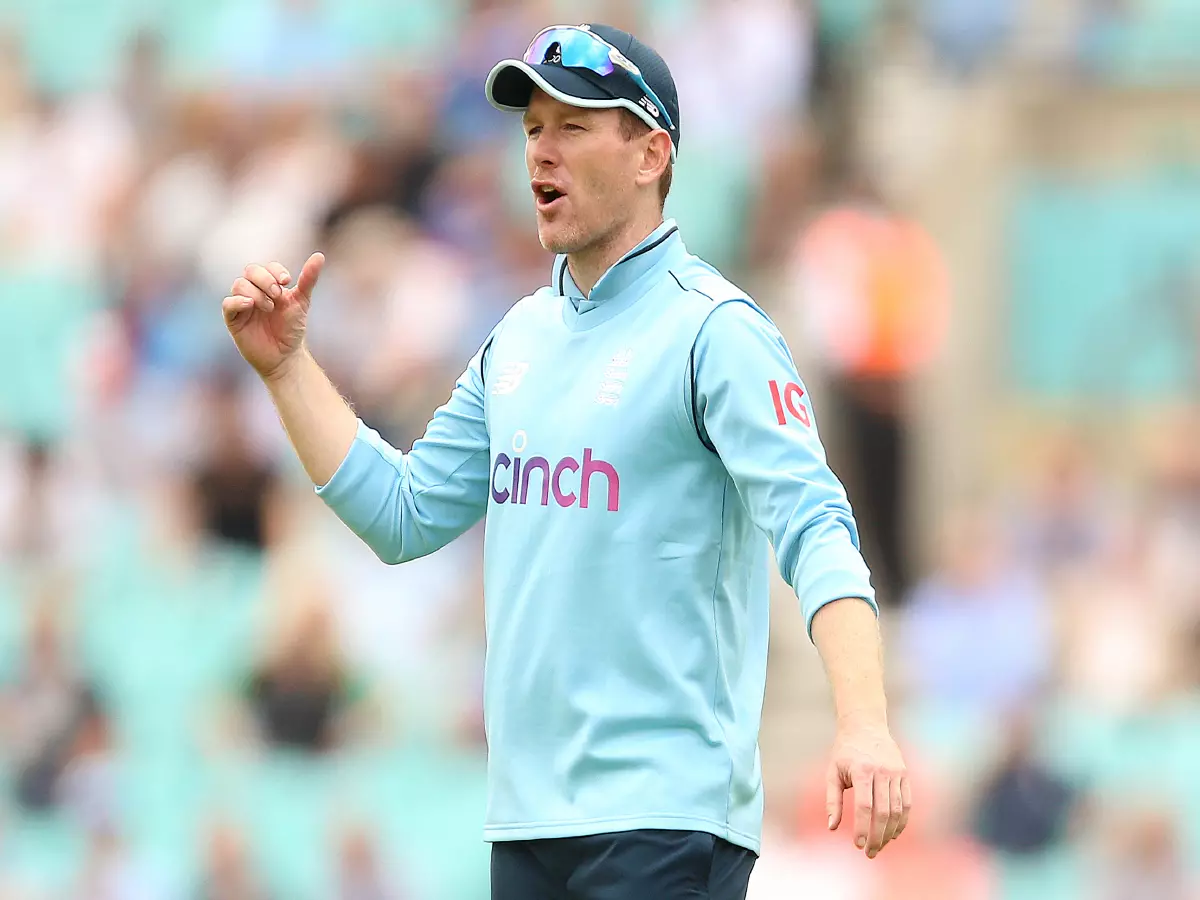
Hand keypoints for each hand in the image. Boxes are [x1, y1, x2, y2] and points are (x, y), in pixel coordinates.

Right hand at [223, 252, 324, 379]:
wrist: (286, 356)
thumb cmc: (292, 328)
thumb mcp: (302, 302)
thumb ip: (308, 279)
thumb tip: (319, 255)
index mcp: (269, 285)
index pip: (267, 267)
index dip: (275, 270)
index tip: (287, 281)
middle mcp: (254, 291)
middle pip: (251, 271)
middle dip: (265, 279)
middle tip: (278, 293)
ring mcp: (242, 304)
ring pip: (239, 284)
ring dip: (256, 292)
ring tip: (270, 306)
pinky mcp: (233, 319)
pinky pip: (228, 304)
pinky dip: (238, 301)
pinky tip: (251, 305)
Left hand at [825, 720, 910, 858]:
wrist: (865, 725)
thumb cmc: (845, 751)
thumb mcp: (832, 772)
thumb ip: (832, 800)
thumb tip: (832, 827)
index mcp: (862, 770)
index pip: (865, 807)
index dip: (863, 828)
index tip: (858, 845)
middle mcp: (882, 771)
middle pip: (883, 812)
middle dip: (877, 836)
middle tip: (870, 853)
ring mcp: (896, 772)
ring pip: (897, 810)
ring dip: (890, 832)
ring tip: (880, 846)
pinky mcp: (905, 774)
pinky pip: (907, 802)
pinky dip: (902, 821)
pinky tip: (893, 834)